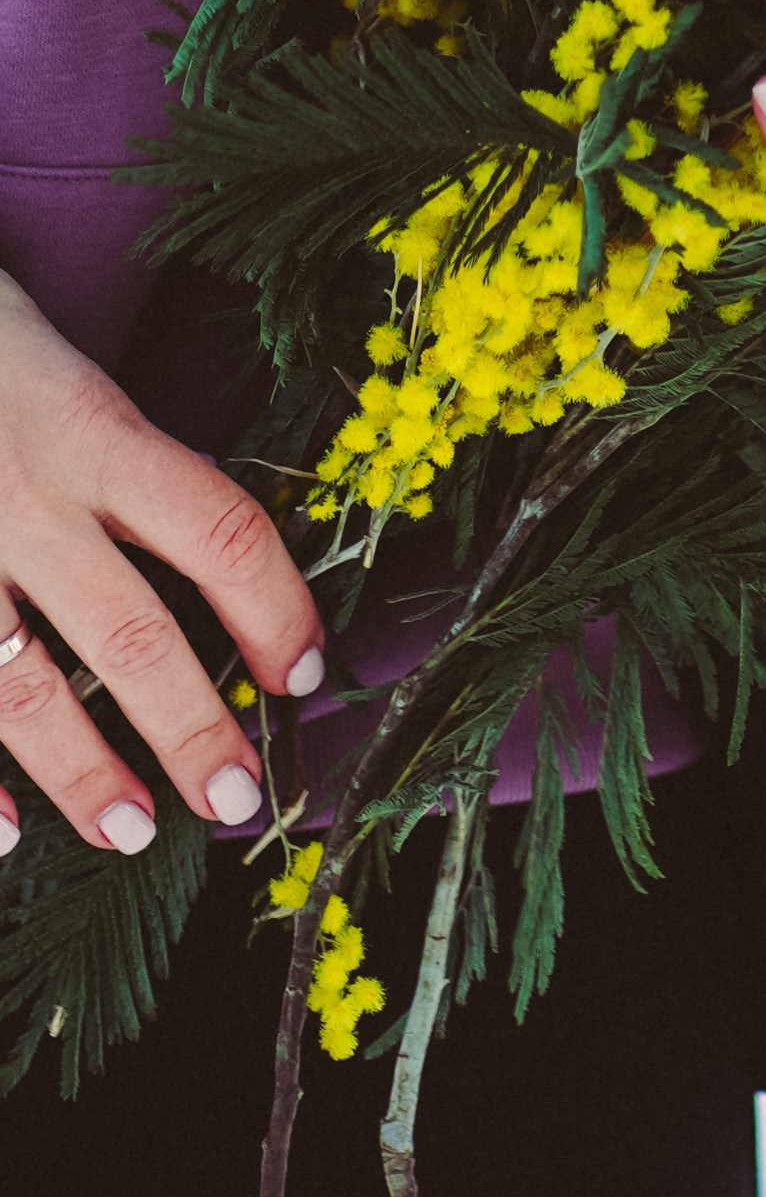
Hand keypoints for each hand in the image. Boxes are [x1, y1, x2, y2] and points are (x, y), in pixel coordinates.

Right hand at [0, 271, 323, 863]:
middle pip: (130, 633)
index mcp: (91, 429)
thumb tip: (208, 548)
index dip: (276, 608)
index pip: (218, 529)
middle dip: (191, 729)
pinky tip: (4, 831)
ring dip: (82, 772)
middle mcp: (27, 497)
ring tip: (132, 831)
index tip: (304, 671)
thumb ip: (122, 455)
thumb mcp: (63, 366)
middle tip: (236, 800)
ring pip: (23, 686)